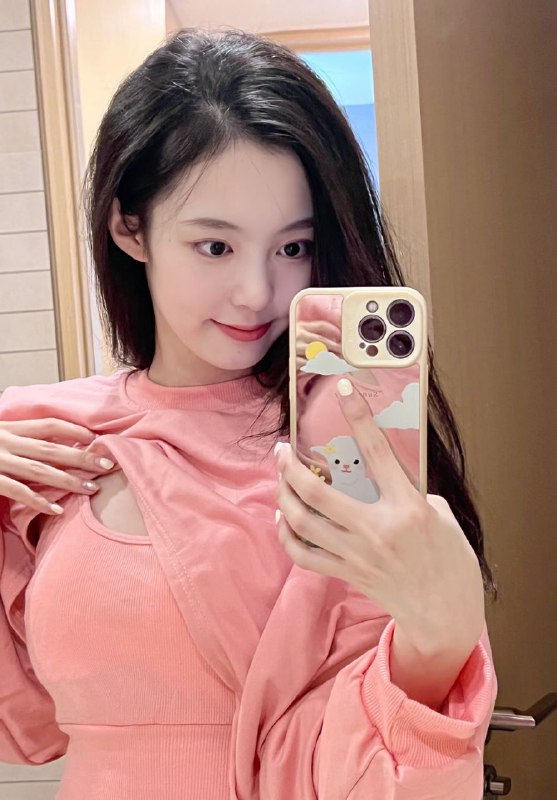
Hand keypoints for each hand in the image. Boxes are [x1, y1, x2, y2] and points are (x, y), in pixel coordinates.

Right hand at [0, 419, 115, 514]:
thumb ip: (18, 439)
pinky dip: (38, 501)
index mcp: (10, 428)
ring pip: (39, 470)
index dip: (74, 430)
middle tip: (108, 465)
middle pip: (51, 449)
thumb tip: (48, 446)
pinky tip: (57, 510)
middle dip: (82, 458)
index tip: (96, 438)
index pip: (48, 425)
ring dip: (68, 480)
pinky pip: (17, 491)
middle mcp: (6, 442)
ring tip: (92, 488)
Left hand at [274, 377, 484, 658]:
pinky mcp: (347, 573)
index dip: (359, 415)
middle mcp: (377, 530)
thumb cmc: (449, 561)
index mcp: (407, 507)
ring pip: (302, 522)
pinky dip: (287, 534)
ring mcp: (358, 554)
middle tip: (282, 451)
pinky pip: (303, 554)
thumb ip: (408, 491)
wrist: (446, 613)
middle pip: (317, 492)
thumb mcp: (439, 516)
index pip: (377, 451)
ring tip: (280, 480)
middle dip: (290, 466)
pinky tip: (283, 519)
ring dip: (283, 496)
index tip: (344, 389)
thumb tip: (375, 473)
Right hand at [295, 319, 341, 370]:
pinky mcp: (294, 360)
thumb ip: (315, 333)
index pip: (322, 325)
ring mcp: (295, 348)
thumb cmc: (295, 346)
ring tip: (339, 361)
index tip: (342, 337)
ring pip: (318, 353)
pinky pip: (311, 364)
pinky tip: (327, 368)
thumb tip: (336, 338)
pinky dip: (320, 366)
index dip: (334, 330)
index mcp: (301, 326)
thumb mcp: (302, 335)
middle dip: (336, 346)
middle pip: (322, 340)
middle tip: (345, 351)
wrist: (277, 357)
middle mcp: (298, 335)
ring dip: (330, 357)